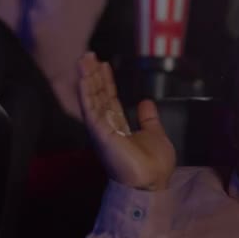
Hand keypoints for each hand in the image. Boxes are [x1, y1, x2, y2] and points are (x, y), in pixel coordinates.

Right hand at [78, 52, 175, 190]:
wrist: (152, 183)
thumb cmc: (154, 165)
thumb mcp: (155, 134)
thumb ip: (148, 118)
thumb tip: (145, 101)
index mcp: (118, 128)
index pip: (109, 99)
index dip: (106, 81)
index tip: (104, 64)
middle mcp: (106, 128)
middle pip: (98, 96)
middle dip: (93, 75)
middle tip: (89, 54)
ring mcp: (102, 131)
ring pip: (91, 99)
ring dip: (87, 78)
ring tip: (83, 59)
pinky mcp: (100, 135)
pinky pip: (91, 110)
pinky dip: (86, 94)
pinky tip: (83, 79)